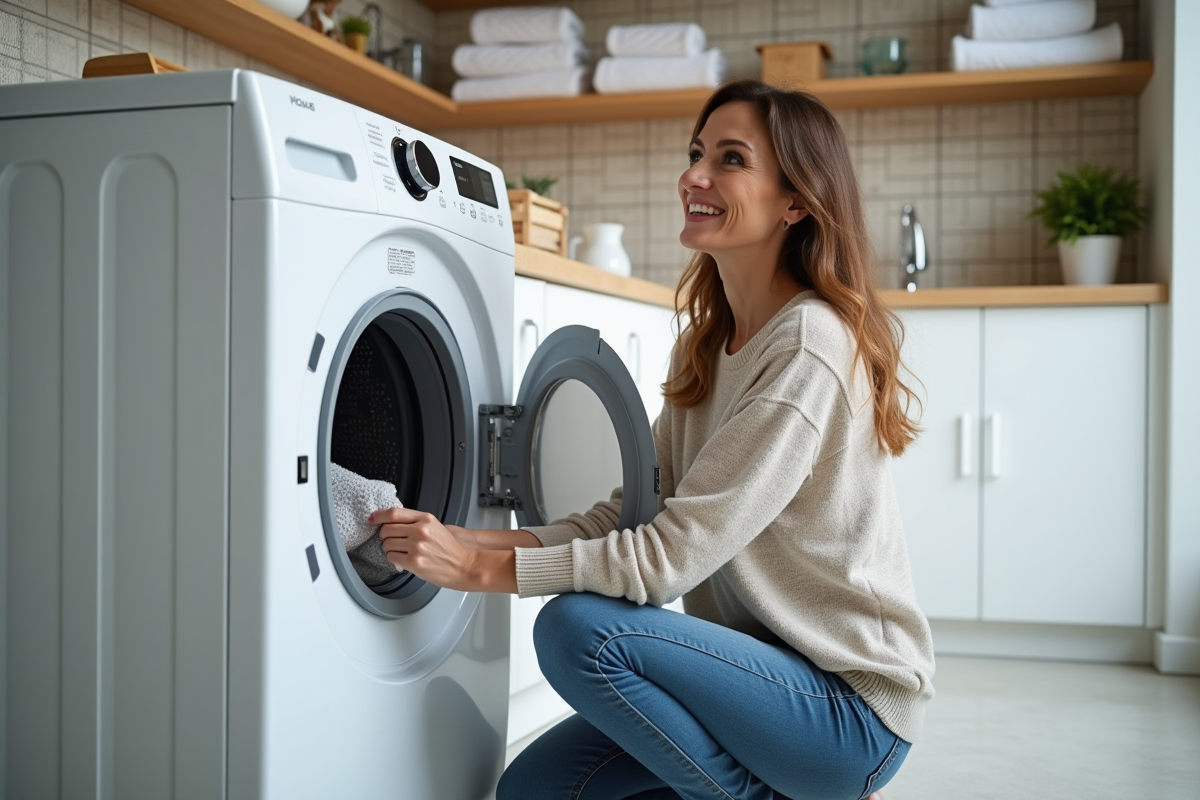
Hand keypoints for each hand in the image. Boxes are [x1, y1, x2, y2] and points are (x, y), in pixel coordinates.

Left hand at [371, 508, 516, 592]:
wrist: (463, 565)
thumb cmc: (450, 549)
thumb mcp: (435, 527)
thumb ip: (415, 522)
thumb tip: (392, 522)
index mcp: (426, 518)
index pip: (394, 513)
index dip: (379, 515)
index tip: (373, 518)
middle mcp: (420, 530)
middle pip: (387, 529)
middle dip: (386, 536)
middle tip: (395, 541)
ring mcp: (417, 546)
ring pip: (387, 544)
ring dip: (390, 549)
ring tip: (403, 552)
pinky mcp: (414, 561)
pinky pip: (391, 557)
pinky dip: (394, 560)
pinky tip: (405, 560)